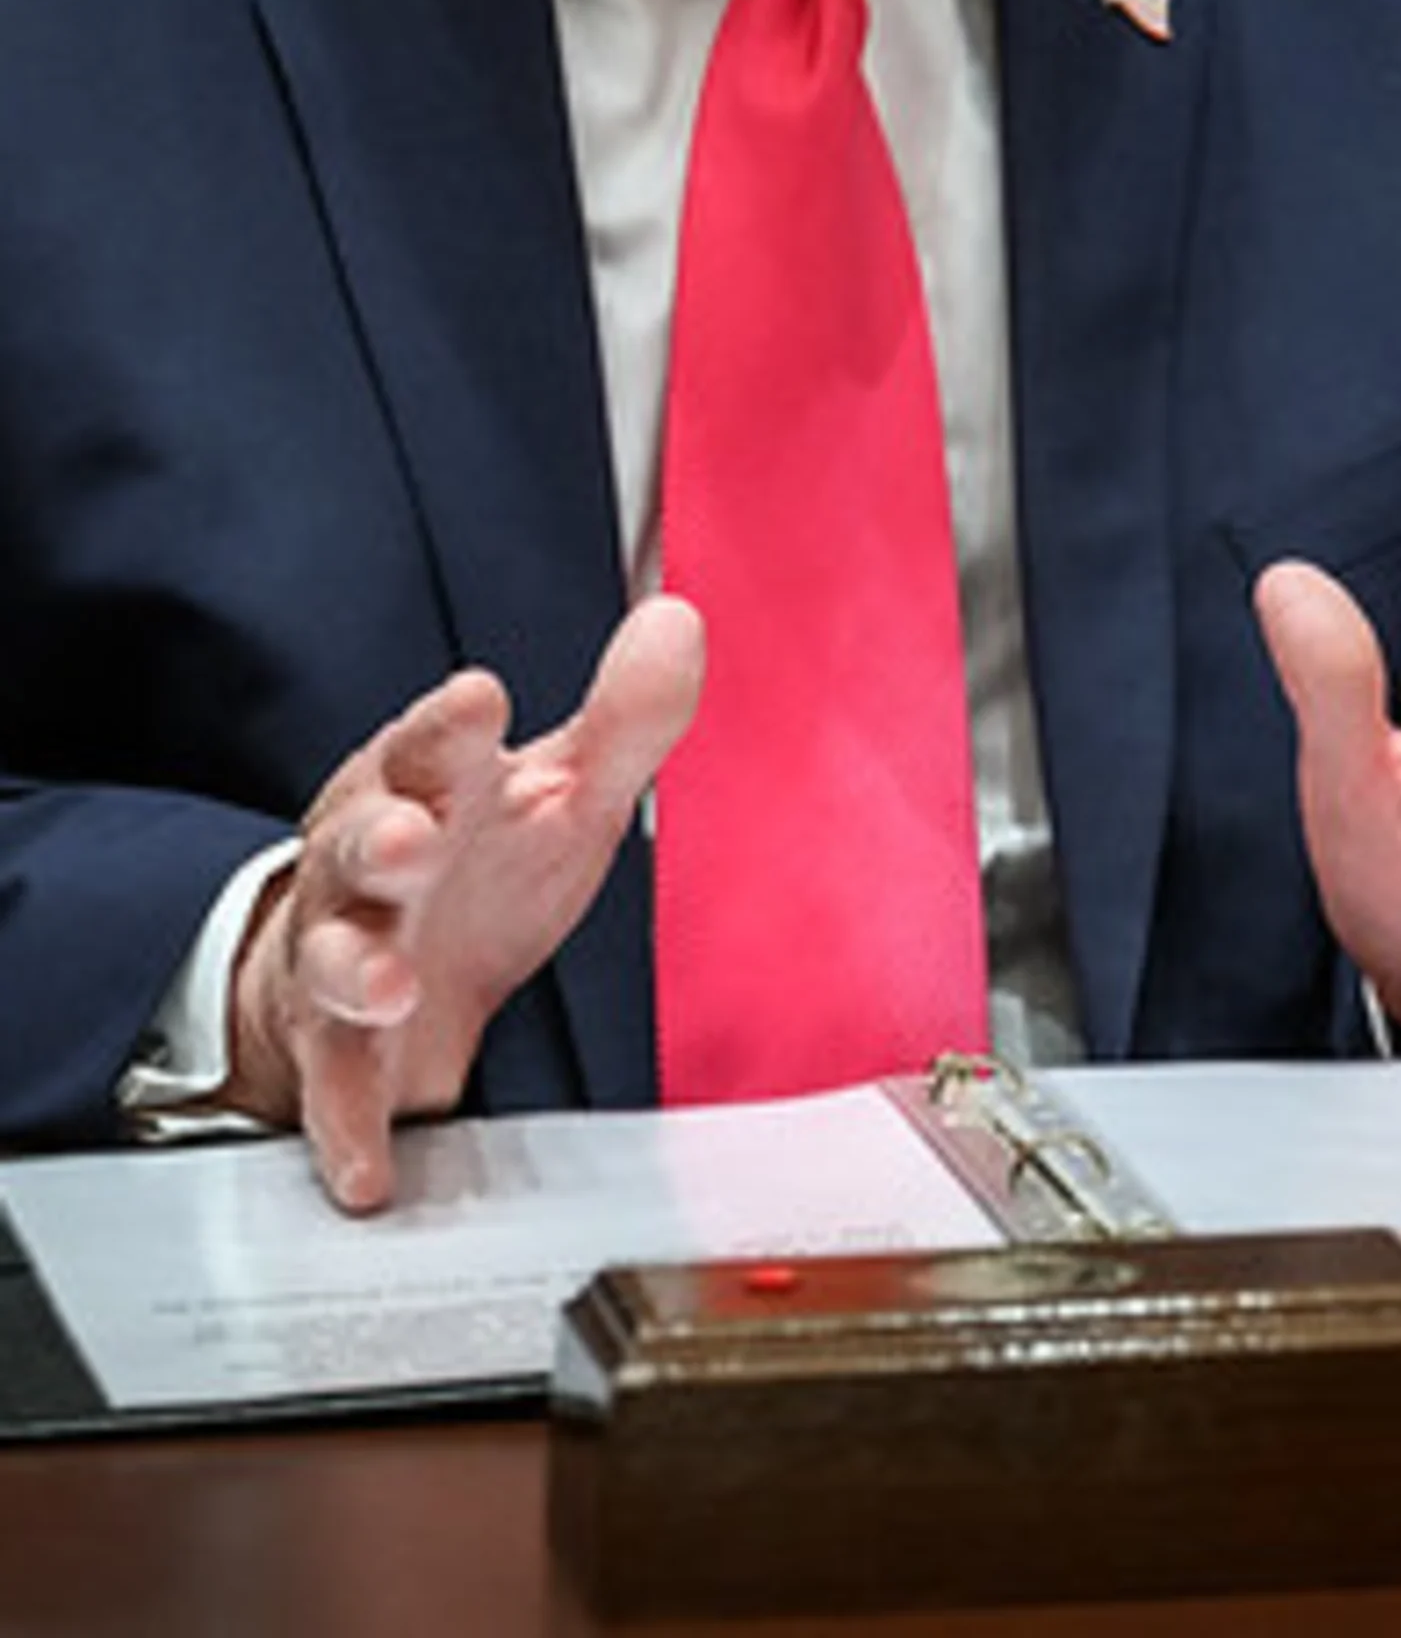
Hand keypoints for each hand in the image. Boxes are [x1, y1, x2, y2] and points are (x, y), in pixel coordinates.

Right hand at [225, 596, 705, 1211]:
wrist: (394, 965)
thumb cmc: (484, 857)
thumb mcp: (563, 786)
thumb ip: (626, 715)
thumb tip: (678, 621)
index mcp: (434, 785)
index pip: (436, 742)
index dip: (451, 723)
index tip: (478, 698)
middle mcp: (374, 863)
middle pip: (363, 839)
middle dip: (383, 836)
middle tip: (414, 838)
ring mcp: (347, 955)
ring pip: (334, 955)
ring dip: (359, 969)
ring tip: (392, 985)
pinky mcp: (340, 1049)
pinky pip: (337, 1089)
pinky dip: (347, 1126)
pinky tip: (367, 1167)